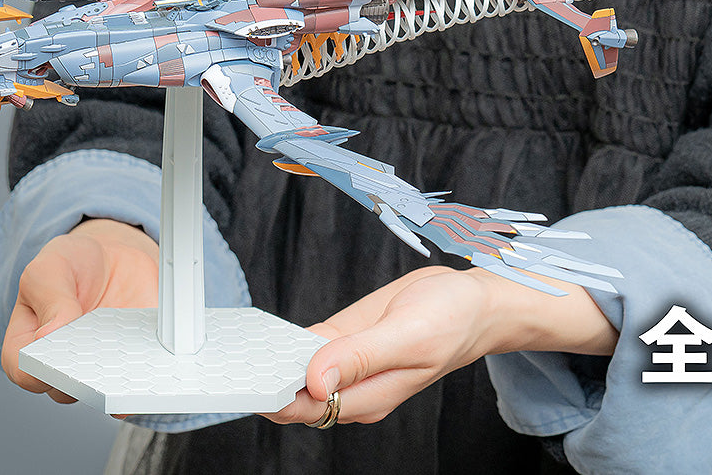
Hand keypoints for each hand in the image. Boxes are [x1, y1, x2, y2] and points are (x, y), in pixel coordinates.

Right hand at [0, 218, 158, 403]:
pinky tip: (157, 362)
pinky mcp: (132, 360)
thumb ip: (48, 297)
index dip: (38, 372)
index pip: (25, 372)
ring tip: (133, 360)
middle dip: (84, 380)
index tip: (59, 358)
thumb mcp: (50, 267)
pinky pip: (139, 379)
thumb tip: (48, 334)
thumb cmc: (72, 264)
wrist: (115, 257)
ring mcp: (100, 365)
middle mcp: (63, 363)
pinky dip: (149, 374)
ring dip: (119, 380)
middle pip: (67, 390)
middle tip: (102, 361)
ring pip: (107, 390)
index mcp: (28, 344)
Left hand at [262, 265, 617, 425]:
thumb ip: (362, 356)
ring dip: (271, 365)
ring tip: (242, 351)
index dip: (277, 397)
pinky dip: (287, 345)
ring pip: (297, 373)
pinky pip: (308, 348)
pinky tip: (268, 338)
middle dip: (265, 383)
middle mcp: (356, 387)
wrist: (474, 301)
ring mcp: (348, 364)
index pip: (310, 409)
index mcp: (371, 396)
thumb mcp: (410, 334)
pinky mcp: (346, 340)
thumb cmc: (454, 320)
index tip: (252, 378)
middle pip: (296, 397)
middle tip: (237, 363)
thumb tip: (316, 379)